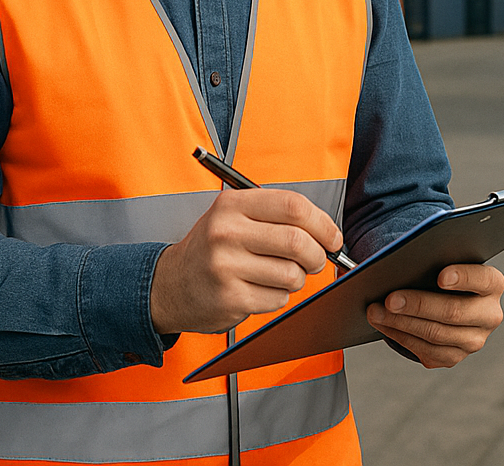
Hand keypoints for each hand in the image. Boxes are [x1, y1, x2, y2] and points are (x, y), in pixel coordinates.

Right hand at [150, 188, 343, 334]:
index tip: (332, 237)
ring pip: (292, 274)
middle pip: (297, 241)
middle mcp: (226, 232)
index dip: (322, 223)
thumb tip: (326, 231)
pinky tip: (260, 289)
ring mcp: (226, 267)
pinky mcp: (230, 299)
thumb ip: (275, 215)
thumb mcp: (233, 216)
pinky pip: (278, 299)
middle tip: (316, 260)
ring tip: (281, 275)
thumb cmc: (211, 247)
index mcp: (232, 205)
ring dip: (297, 279)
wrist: (170, 284)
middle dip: (317, 255)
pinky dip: (279, 297)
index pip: (293, 206)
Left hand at [365, 264, 503, 367]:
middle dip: (418, 305)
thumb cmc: (439, 273)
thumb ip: (432, 259)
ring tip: (376, 312)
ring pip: (436, 334)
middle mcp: (489, 314)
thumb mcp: (442, 261)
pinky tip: (384, 325)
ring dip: (401, 323)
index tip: (440, 276)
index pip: (483, 279)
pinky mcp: (454, 356)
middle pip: (454, 312)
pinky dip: (400, 336)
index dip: (463, 277)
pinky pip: (426, 351)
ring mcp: (474, 340)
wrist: (443, 299)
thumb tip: (398, 263)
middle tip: (390, 299)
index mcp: (493, 284)